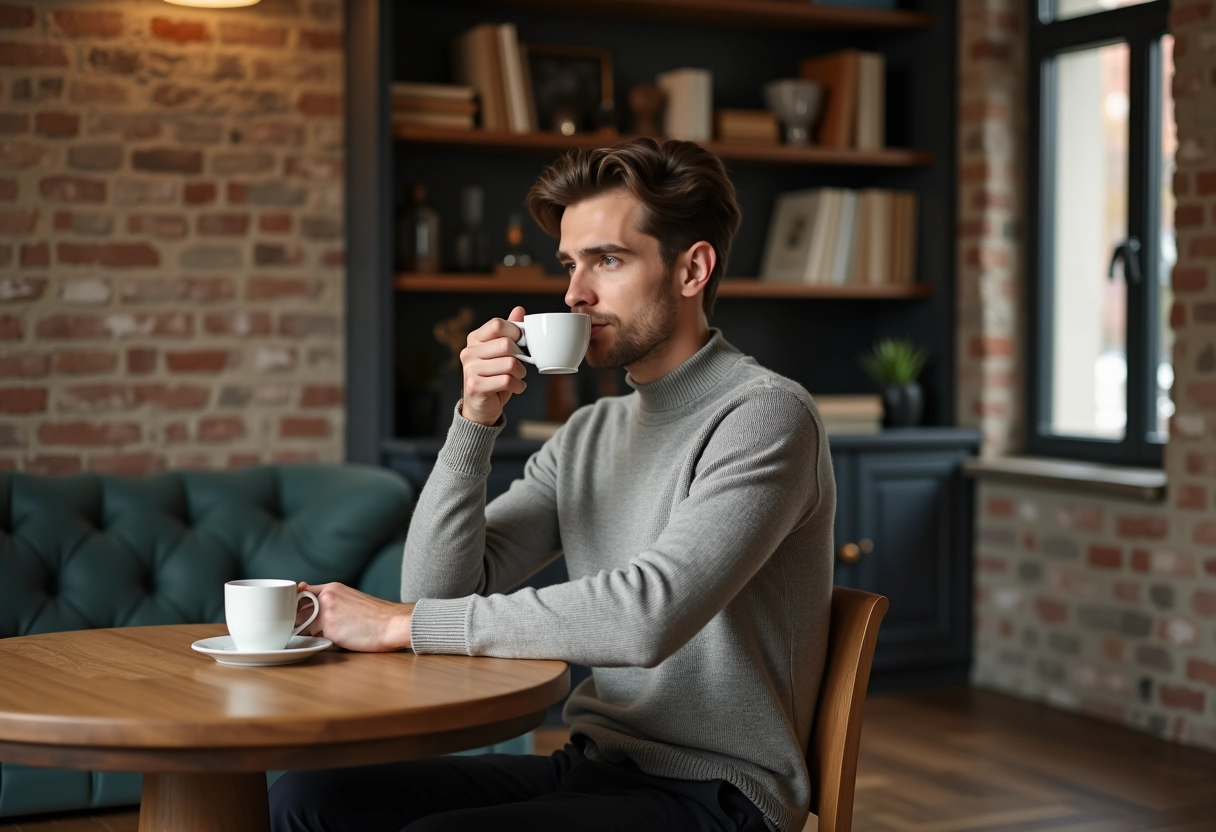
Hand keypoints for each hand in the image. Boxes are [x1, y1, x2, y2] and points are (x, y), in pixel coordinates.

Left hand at [296, 582, 413, 651]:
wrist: (393, 623)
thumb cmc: (377, 615)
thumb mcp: (352, 598)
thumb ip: (333, 600)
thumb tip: (314, 612)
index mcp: (333, 588)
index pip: (303, 593)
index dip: (297, 604)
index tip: (295, 611)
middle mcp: (326, 598)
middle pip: (299, 611)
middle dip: (300, 622)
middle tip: (308, 629)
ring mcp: (326, 613)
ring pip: (306, 627)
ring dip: (313, 634)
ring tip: (332, 637)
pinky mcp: (330, 630)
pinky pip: (317, 639)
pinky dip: (323, 642)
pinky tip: (339, 641)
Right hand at [460, 306, 527, 425]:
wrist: (481, 406)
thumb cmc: (494, 376)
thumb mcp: (502, 352)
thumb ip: (509, 331)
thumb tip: (519, 310)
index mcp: (475, 338)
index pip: (497, 324)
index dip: (515, 332)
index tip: (522, 342)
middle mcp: (469, 352)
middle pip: (506, 344)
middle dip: (521, 356)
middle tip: (522, 364)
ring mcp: (470, 369)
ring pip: (509, 364)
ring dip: (521, 373)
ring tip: (518, 377)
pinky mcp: (475, 386)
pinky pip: (506, 381)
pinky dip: (518, 386)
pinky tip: (516, 387)